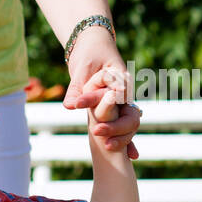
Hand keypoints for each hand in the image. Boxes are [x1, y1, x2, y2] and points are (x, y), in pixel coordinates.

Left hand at [61, 27, 139, 158]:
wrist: (94, 46)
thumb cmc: (90, 53)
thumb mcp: (81, 68)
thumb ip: (77, 88)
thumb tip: (69, 107)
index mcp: (122, 78)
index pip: (117, 95)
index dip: (102, 103)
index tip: (83, 107)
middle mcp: (126, 93)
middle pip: (129, 115)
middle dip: (115, 127)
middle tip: (95, 132)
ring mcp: (124, 103)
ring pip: (129, 124)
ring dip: (122, 137)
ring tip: (108, 148)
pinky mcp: (117, 110)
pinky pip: (124, 127)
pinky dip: (127, 140)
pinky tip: (132, 156)